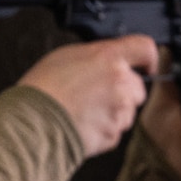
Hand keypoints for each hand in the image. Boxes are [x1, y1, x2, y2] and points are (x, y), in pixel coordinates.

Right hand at [19, 36, 155, 158]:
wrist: (32, 121)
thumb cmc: (43, 88)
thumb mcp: (67, 55)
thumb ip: (98, 56)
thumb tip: (109, 60)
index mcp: (108, 58)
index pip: (144, 48)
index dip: (148, 57)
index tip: (147, 64)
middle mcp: (120, 82)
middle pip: (138, 86)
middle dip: (123, 91)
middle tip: (95, 94)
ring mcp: (120, 110)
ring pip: (128, 110)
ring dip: (113, 111)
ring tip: (83, 109)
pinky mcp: (114, 133)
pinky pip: (116, 130)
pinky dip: (103, 128)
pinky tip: (83, 122)